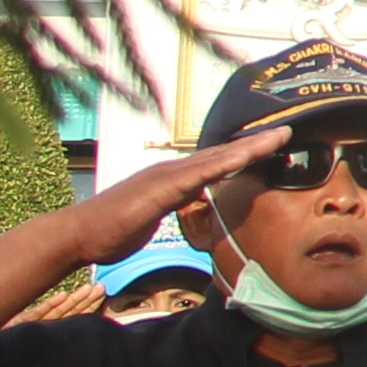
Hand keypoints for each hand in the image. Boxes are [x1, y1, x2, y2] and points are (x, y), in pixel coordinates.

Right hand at [74, 127, 284, 260]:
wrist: (78, 235)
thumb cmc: (112, 229)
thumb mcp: (156, 216)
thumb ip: (179, 205)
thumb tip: (198, 202)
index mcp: (174, 179)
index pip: (217, 162)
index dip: (246, 152)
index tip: (273, 144)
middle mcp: (171, 172)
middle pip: (222, 153)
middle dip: (255, 143)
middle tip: (288, 131)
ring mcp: (164, 178)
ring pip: (214, 159)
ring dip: (247, 148)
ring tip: (277, 138)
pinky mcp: (157, 191)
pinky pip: (194, 176)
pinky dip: (219, 165)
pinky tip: (240, 158)